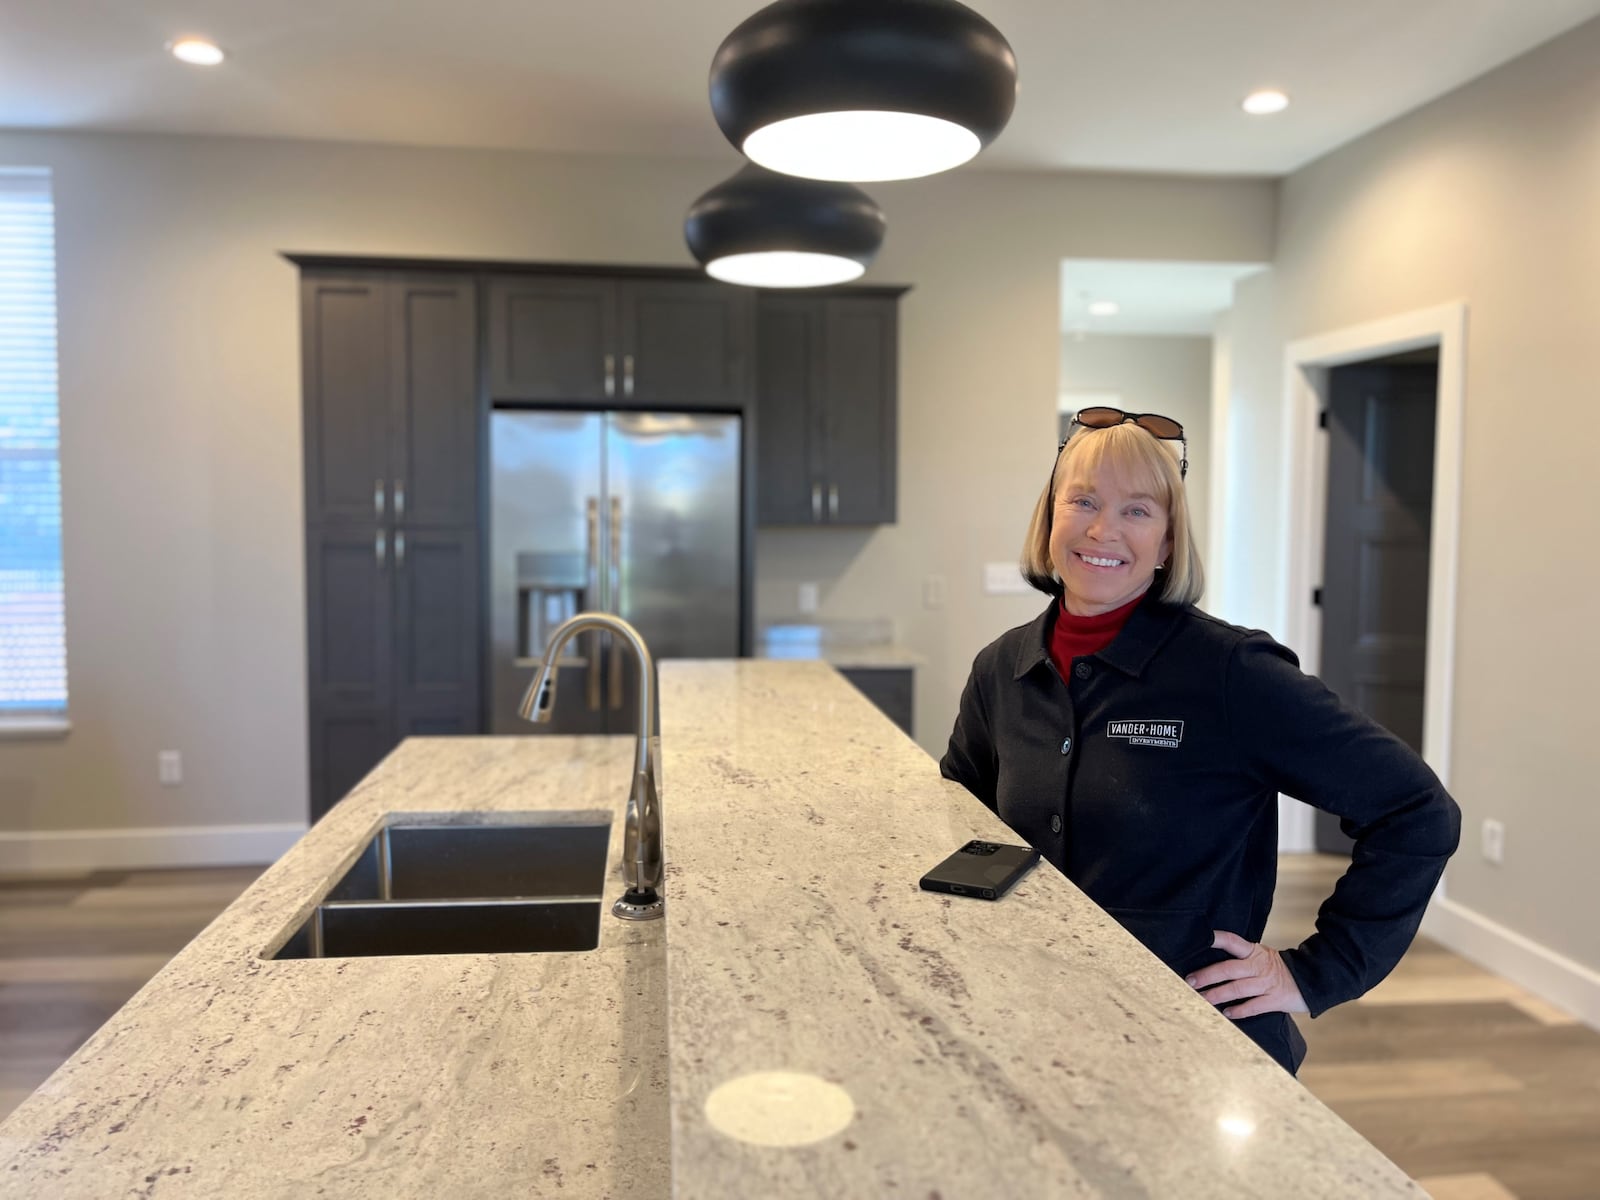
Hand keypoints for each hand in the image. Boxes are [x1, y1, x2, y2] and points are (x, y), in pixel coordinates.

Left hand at [1186, 930, 1307, 1018]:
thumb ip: (1242, 959)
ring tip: (1202, 999)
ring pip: (1238, 989)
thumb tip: (1211, 963)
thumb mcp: (1262, 956)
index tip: (1201, 940)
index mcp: (1254, 952)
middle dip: (1207, 975)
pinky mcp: (1276, 1000)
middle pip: (1229, 969)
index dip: (1217, 939)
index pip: (1232, 941)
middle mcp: (1259, 966)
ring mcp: (1267, 983)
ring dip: (1218, 995)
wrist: (1312, 979)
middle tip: (1190, 982)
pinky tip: (1226, 1013)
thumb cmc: (1279, 969)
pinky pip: (1254, 1006)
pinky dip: (1239, 1010)